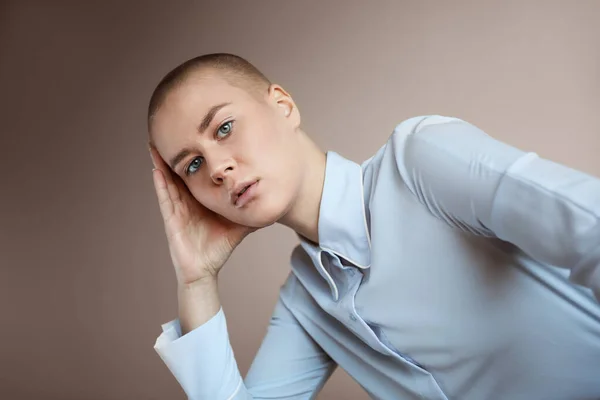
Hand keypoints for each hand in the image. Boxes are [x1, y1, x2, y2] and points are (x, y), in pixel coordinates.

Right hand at [148, 144, 254, 285]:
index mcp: (200, 199)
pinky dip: (160, 184)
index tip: (194, 137)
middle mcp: (187, 200)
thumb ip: (252, 212)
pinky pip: (165, 198)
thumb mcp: (239, 224)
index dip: (194, 157)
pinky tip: (156, 169)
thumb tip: (272, 202)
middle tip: (168, 130)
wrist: (206, 270)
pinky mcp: (171, 219)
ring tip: (155, 144)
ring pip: (167, 181)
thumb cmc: (219, 246)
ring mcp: (177, 209)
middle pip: (178, 172)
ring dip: (161, 163)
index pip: (197, 173)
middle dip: (174, 154)